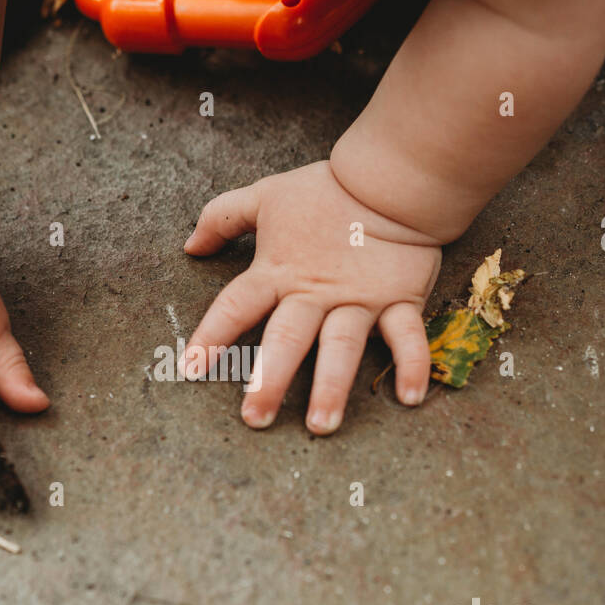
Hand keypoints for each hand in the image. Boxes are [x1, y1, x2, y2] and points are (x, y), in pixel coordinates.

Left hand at [182, 161, 440, 434]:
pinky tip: (410, 398)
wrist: (390, 178)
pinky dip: (414, 366)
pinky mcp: (399, 300)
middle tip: (255, 418)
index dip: (212, 336)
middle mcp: (315, 292)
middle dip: (269, 380)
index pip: (236, 306)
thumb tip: (190, 245)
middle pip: (287, 339)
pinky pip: (408, 337)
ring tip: (320, 425)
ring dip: (332, 387)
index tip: (191, 369)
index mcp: (278, 272)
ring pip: (341, 347)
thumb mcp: (265, 197)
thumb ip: (222, 218)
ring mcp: (358, 299)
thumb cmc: (324, 191)